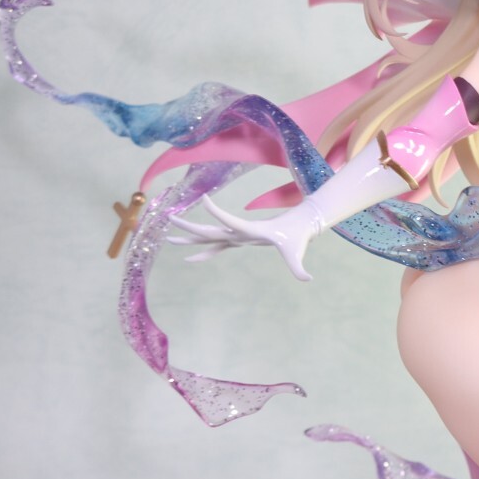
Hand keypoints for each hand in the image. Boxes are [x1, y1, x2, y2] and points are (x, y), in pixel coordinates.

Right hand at [168, 195, 319, 280]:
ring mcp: (239, 235)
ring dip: (191, 237)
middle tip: (171, 223)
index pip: (233, 221)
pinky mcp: (240, 239)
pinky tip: (191, 258)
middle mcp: (241, 232)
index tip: (205, 199)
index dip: (219, 213)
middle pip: (212, 229)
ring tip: (170, 238)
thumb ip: (299, 268)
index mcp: (252, 231)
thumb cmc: (298, 237)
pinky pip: (217, 246)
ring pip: (210, 236)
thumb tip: (307, 279)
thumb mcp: (297, 253)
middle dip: (191, 228)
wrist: (300, 224)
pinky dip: (204, 252)